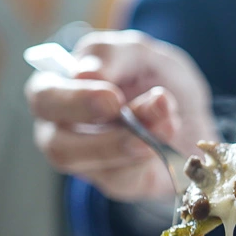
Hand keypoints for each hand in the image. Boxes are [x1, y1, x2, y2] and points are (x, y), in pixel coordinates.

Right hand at [25, 30, 218, 200]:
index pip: (44, 96)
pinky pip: (123, 179)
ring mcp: (87, 162)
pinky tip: (169, 142)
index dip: (74, 98)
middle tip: (123, 111)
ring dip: (127, 143)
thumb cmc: (151, 77)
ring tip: (166, 125)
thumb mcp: (139, 52)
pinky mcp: (116, 182)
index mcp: (58, 90)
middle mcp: (62, 131)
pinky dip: (148, 159)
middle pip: (56, 144)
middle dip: (95, 133)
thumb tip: (84, 72)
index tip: (112, 96)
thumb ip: (112, 55)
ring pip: (95, 169)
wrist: (191, 111)